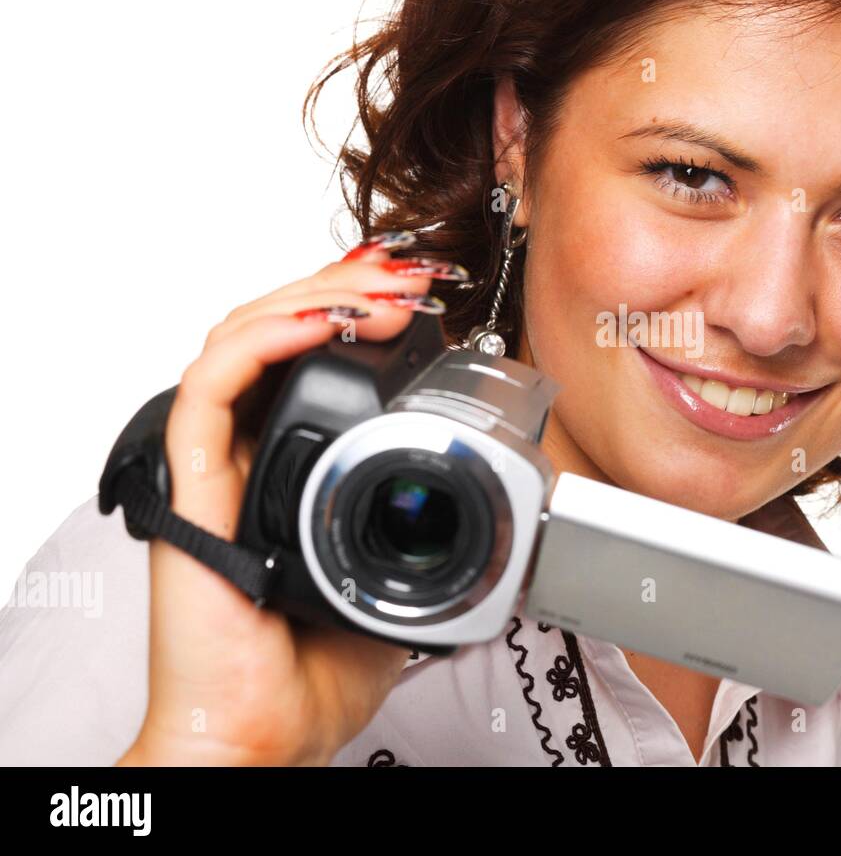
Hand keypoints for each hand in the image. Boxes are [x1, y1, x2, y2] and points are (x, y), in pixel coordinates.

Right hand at [117, 235, 465, 765]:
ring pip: (239, 344)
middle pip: (277, 334)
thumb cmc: (314, 666)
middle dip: (342, 287)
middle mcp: (249, 455)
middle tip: (404, 273)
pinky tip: (311, 327)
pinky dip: (257, 346)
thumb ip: (418, 529)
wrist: (266, 734)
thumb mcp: (396, 574)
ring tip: (375, 290)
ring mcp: (218, 469)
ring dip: (309, 300)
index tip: (414, 293)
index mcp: (290, 465)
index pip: (308, 359)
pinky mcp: (193, 492)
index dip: (353, 310)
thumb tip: (481, 498)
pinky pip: (208, 395)